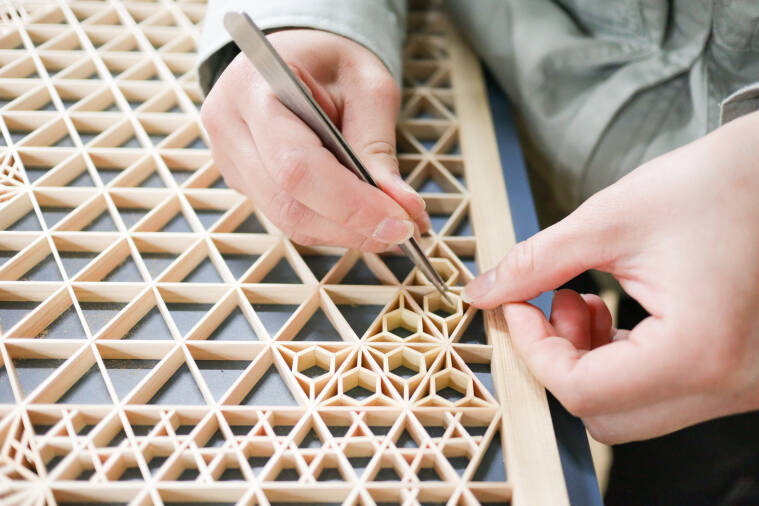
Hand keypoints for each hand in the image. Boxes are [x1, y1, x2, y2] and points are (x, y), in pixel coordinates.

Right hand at [201, 30, 428, 250]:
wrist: (299, 54)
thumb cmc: (332, 62)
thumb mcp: (368, 87)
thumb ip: (379, 146)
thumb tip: (403, 208)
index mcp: (252, 88)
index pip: (297, 166)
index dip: (351, 204)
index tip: (401, 222)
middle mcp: (229, 127)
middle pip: (289, 204)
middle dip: (354, 226)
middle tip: (407, 231)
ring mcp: (229, 159)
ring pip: (288, 220)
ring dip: (346, 233)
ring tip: (393, 228)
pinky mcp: (244, 182)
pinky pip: (288, 218)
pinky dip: (333, 226)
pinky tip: (365, 220)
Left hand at [463, 111, 758, 443]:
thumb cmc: (716, 184)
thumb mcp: (610, 220)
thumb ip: (536, 263)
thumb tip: (484, 293)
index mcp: (698, 353)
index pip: (582, 391)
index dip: (533, 350)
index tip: (515, 308)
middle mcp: (727, 386)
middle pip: (605, 414)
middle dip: (559, 360)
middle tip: (550, 304)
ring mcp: (738, 388)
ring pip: (629, 409)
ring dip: (588, 362)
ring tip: (582, 301)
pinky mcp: (736, 376)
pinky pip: (659, 393)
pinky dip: (620, 362)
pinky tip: (610, 311)